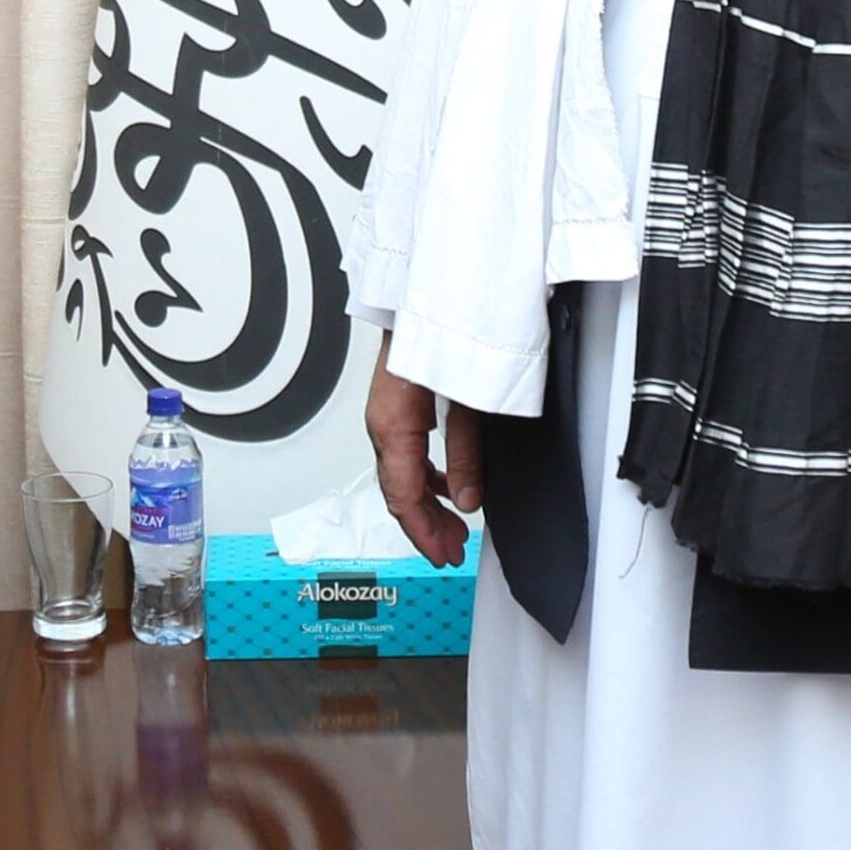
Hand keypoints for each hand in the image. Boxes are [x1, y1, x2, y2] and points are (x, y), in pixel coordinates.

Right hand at [367, 334, 482, 567]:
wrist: (428, 294)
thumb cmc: (442, 333)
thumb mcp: (466, 402)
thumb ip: (466, 454)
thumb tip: (469, 500)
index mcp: (392, 426)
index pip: (402, 497)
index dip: (423, 534)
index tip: (443, 555)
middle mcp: (382, 424)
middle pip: (398, 491)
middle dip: (426, 526)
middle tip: (454, 550)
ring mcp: (386, 415)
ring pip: (400, 474)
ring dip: (426, 504)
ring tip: (454, 526)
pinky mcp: (396, 405)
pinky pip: (405, 453)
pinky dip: (425, 477)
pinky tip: (447, 486)